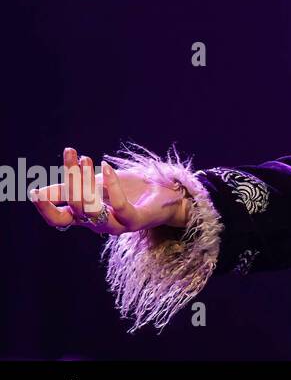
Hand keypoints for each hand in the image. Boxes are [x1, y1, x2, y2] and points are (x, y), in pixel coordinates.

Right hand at [29, 147, 190, 235]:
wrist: (167, 195)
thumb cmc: (131, 189)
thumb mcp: (97, 184)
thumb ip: (71, 188)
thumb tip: (39, 192)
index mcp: (85, 216)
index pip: (58, 218)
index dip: (45, 207)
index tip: (33, 190)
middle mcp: (97, 224)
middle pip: (74, 208)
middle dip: (70, 180)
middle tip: (73, 154)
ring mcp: (116, 224)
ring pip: (91, 210)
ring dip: (86, 182)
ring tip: (86, 158)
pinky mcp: (135, 220)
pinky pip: (119, 206)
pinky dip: (110, 186)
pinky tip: (107, 167)